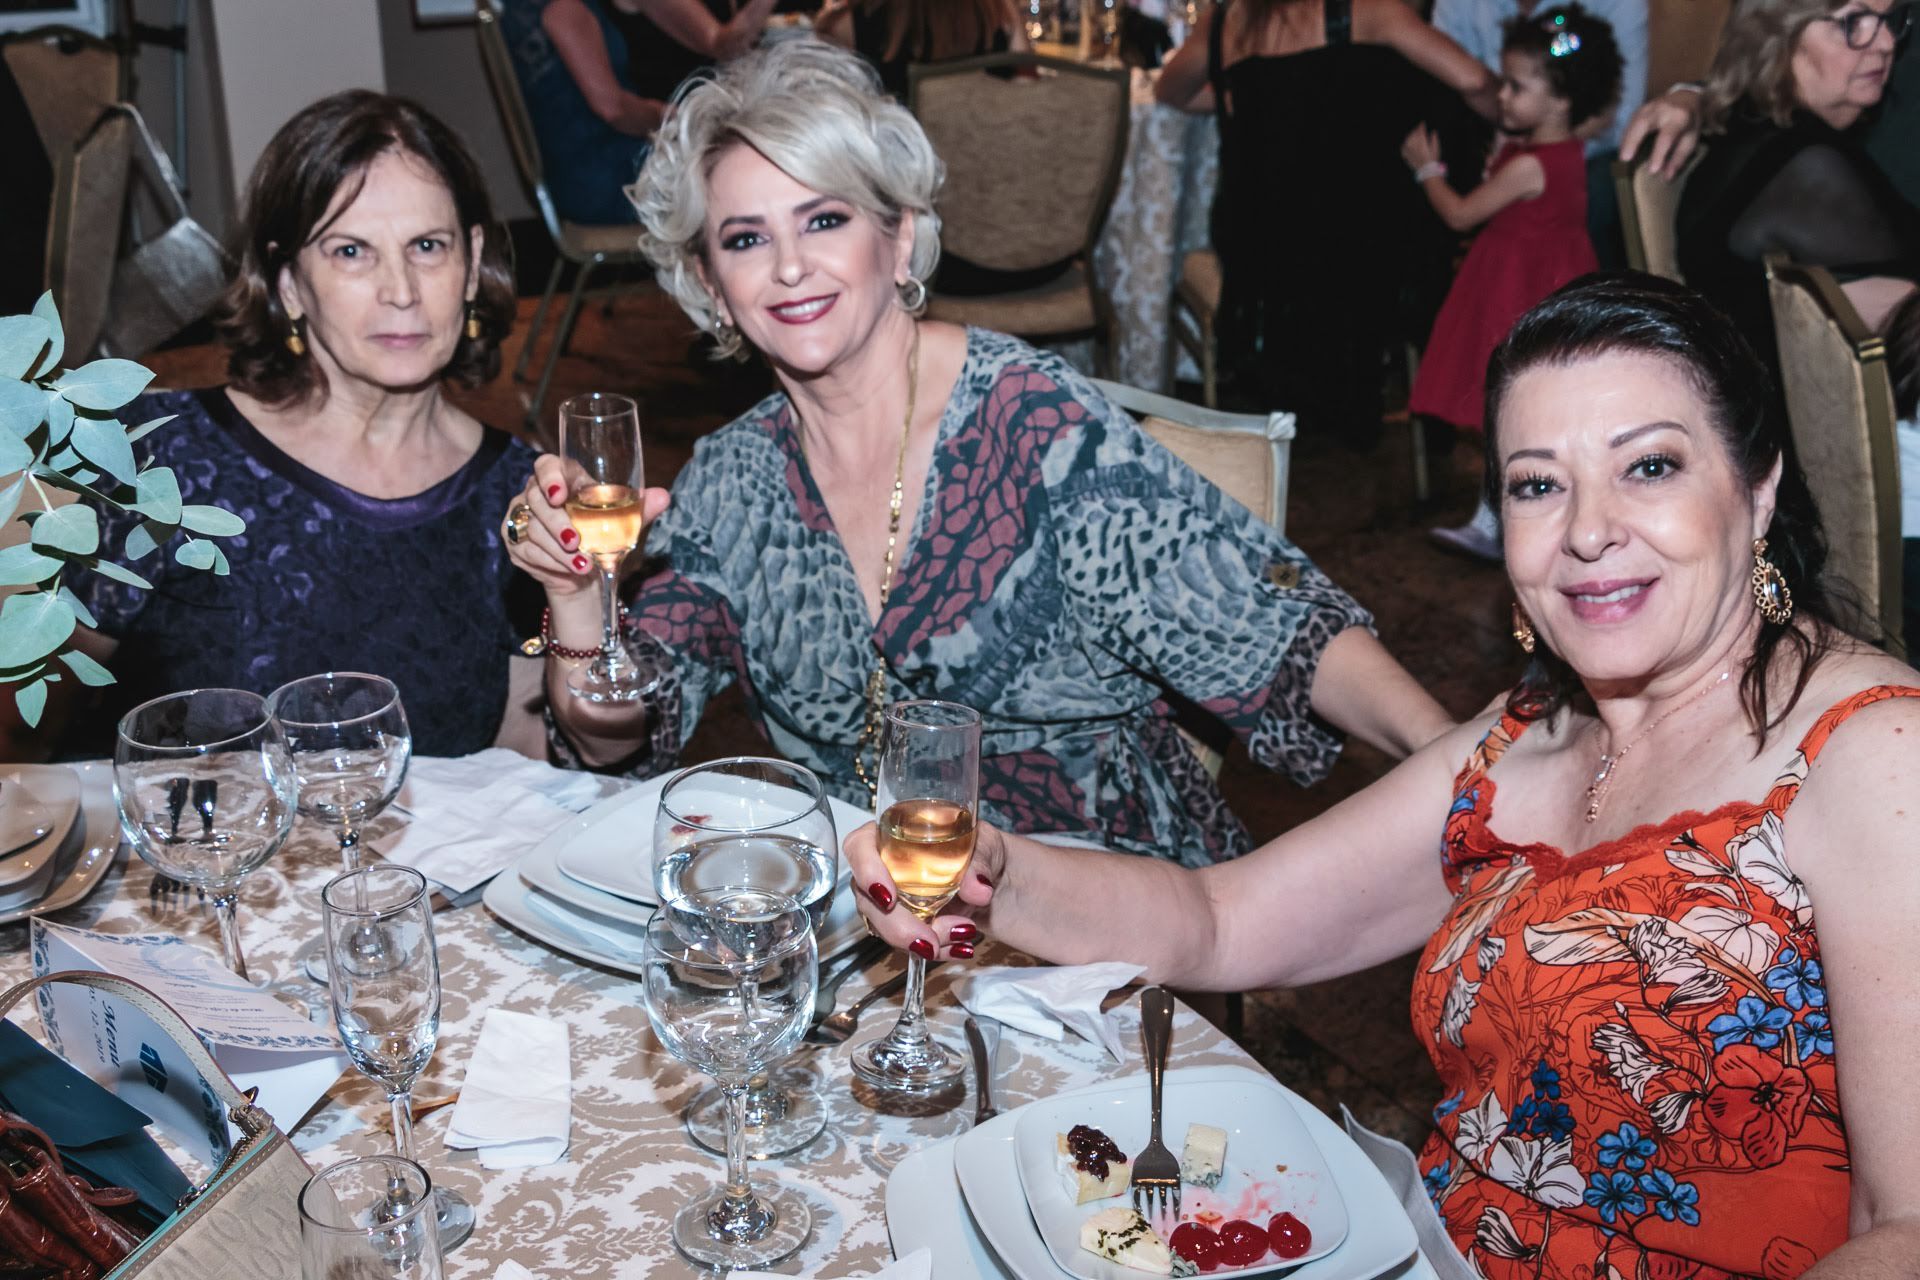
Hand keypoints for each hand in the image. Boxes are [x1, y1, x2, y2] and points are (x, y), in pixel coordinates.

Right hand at [503, 454, 671, 597]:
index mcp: (562, 480)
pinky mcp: (516, 544)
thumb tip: (663, 496)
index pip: (546, 465)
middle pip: (536, 499)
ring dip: (559, 549)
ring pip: (533, 529)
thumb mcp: (624, 525)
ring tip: (583, 563)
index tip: (560, 495)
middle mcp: (536, 494)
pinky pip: (528, 550)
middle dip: (558, 523)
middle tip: (577, 541)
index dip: (550, 476)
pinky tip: (570, 569)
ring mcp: (522, 518)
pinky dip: (552, 562)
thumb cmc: (604, 538)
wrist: (587, 573)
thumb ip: (640, 510)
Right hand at [846, 820, 1006, 961]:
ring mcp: (897, 899)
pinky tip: (959, 948)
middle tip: (928, 941)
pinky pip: (909, 943)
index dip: (865, 871)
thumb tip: (977, 889)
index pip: (861, 846)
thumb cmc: (988, 853)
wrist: (1006, 885)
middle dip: (895, 926)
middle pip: (867, 898)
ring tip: (960, 935)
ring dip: (918, 940)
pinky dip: (936, 949)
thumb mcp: (990, 845)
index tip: (888, 898)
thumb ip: (981, 860)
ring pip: (885, 926)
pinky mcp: (912, 924)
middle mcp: (888, 867)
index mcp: (896, 834)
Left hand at [1401, 124, 1439, 170]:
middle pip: (1413, 135)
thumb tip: (1433, 131)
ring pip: (1408, 140)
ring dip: (1410, 136)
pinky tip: (1407, 143)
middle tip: (1418, 128)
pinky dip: (1405, 145)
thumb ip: (1434, 139)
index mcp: (1422, 143)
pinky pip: (1403, 148)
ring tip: (1413, 134)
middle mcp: (1414, 146)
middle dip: (1416, 130)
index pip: (1420, 132)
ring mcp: (1409, 152)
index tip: (1422, 123)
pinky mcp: (1406, 156)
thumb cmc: (1433, 159)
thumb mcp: (1436, 148)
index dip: (1421, 126)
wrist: (1427, 171)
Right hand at [1621, 90, 1702, 178]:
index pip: (1667, 136)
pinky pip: (1630, 123)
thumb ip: (1679, 157)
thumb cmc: (1689, 122)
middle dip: (1632, 140)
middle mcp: (1663, 110)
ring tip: (1622, 157)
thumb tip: (1667, 177)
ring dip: (1626, 140)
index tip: (1652, 170)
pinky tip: (1623, 148)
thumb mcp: (1691, 139)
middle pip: (1643, 123)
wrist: (1686, 97)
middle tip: (1625, 159)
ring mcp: (1650, 107)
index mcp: (1679, 117)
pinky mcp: (1641, 109)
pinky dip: (1626, 136)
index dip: (1659, 154)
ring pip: (1634, 122)